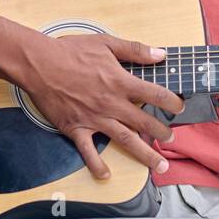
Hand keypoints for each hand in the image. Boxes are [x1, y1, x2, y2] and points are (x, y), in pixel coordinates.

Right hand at [21, 33, 185, 178]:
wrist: (39, 64)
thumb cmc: (70, 51)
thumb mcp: (106, 43)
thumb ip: (135, 50)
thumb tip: (160, 54)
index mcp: (119, 82)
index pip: (154, 94)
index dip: (171, 101)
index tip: (179, 107)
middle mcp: (110, 104)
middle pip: (143, 122)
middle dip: (161, 132)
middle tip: (171, 140)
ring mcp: (93, 119)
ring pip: (125, 140)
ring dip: (144, 154)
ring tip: (158, 166)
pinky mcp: (75, 128)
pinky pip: (88, 151)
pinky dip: (97, 164)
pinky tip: (106, 174)